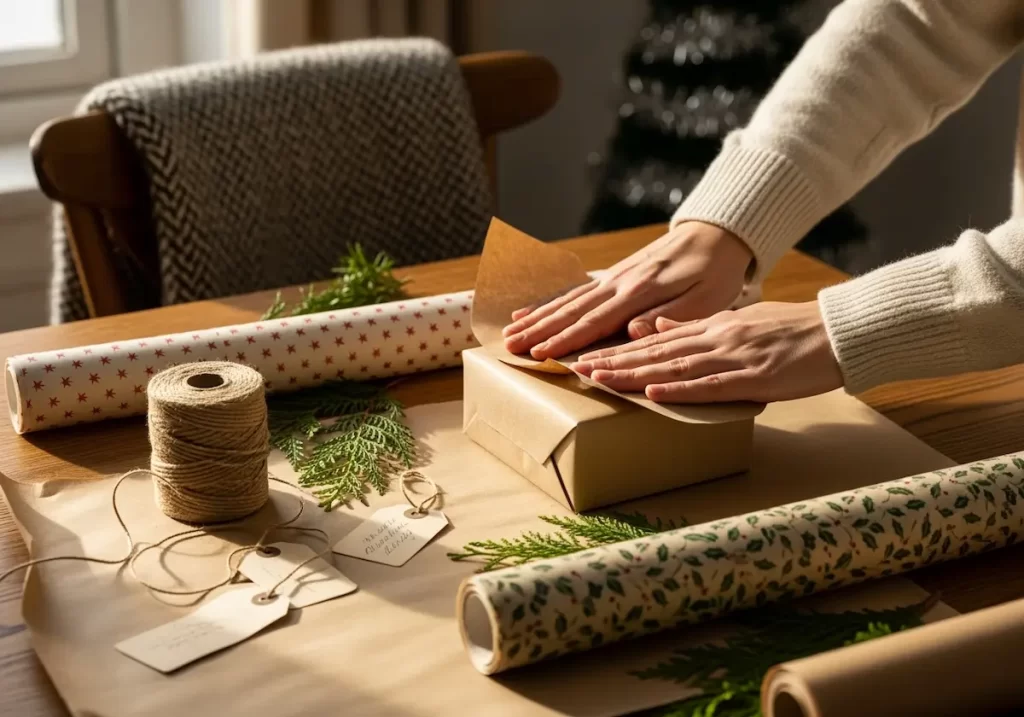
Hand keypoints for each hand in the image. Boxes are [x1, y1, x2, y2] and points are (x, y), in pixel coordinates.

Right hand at [502, 222, 752, 359]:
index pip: (595, 321)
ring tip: (509, 332)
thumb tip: (630, 331)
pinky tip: (529, 310)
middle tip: (509, 347)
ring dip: (537, 317)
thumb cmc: (716, 272)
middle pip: (571, 310)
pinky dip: (549, 302)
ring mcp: (613, 277)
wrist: (715, 233)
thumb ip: (667, 316)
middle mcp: (619, 283)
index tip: (539, 354)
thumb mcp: (706, 299)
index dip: (565, 340)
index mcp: (640, 292)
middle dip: (539, 330)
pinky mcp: (613, 276)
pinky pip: (575, 291)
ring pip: (567, 300)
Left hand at [572, 301, 843, 403]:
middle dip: (615, 361)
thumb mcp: (740, 320)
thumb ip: (697, 325)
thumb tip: (658, 327)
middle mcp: (716, 338)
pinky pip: (711, 386)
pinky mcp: (755, 378)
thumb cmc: (791, 329)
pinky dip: (680, 390)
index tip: (588, 357)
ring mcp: (734, 357)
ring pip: (675, 367)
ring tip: (601, 380)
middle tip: (578, 369)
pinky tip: (653, 394)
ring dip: (635, 374)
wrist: (837, 332)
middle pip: (656, 352)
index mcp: (712, 326)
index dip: (620, 349)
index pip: (656, 340)